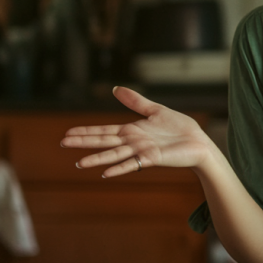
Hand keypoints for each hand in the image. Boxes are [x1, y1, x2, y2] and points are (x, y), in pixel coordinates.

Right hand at [61, 86, 216, 177]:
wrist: (199, 142)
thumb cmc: (180, 128)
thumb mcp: (155, 110)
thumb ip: (135, 101)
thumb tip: (115, 89)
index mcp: (132, 131)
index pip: (104, 131)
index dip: (86, 132)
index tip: (68, 132)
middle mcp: (133, 143)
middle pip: (104, 142)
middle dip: (84, 142)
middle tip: (63, 143)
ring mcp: (141, 152)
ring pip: (114, 155)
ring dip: (97, 159)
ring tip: (79, 163)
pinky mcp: (153, 158)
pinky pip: (133, 164)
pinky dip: (120, 168)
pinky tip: (106, 174)